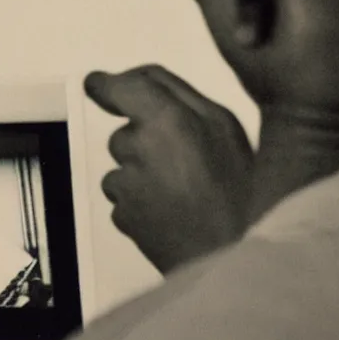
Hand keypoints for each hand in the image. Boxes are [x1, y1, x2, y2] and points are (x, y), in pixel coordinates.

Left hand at [85, 65, 253, 273]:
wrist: (230, 256)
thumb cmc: (239, 193)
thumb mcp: (225, 128)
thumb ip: (181, 97)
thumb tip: (143, 83)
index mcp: (167, 120)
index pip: (121, 87)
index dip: (108, 85)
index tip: (99, 85)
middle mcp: (138, 148)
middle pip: (124, 135)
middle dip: (145, 143)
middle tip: (183, 164)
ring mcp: (125, 185)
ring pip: (122, 168)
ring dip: (142, 174)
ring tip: (181, 192)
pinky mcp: (121, 215)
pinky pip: (123, 198)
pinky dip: (139, 201)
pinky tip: (170, 211)